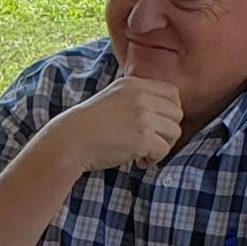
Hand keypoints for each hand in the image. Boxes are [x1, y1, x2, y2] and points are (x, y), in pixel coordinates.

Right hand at [52, 75, 182, 172]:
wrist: (70, 141)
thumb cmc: (88, 125)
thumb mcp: (113, 98)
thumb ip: (136, 98)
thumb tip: (163, 111)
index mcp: (134, 84)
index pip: (172, 93)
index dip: (169, 111)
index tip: (156, 125)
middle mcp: (141, 96)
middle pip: (177, 113)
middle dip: (167, 130)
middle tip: (150, 141)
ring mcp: (143, 116)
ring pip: (174, 132)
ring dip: (162, 146)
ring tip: (143, 152)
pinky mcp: (142, 137)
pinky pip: (164, 149)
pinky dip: (153, 159)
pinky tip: (138, 161)